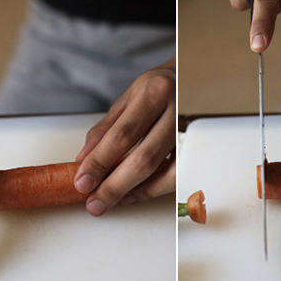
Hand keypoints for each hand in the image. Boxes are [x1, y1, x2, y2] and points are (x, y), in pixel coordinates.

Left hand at [73, 55, 175, 216]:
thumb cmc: (158, 87)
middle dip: (116, 185)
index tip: (83, 181)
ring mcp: (191, 132)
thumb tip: (84, 159)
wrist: (190, 77)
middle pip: (145, 158)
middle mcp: (176, 112)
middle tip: (95, 202)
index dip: (100, 162)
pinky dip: (155, 189)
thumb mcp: (128, 98)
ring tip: (114, 201)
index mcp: (155, 93)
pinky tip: (135, 193)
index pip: (123, 134)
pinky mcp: (197, 148)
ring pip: (166, 173)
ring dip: (137, 192)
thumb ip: (106, 128)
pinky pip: (178, 176)